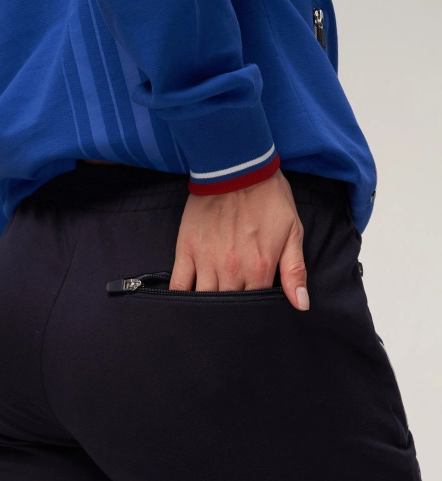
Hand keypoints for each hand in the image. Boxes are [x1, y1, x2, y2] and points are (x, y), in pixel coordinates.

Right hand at [169, 168, 308, 310]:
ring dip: (208, 308)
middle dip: (232, 312)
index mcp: (259, 269)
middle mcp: (232, 271)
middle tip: (233, 313)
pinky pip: (179, 284)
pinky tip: (186, 304)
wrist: (237, 167)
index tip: (256, 311)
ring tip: (212, 311)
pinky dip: (180, 298)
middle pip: (229, 306)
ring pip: (204, 300)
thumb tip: (300, 305)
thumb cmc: (269, 199)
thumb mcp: (292, 233)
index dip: (256, 311)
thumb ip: (295, 271)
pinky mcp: (187, 251)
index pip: (256, 306)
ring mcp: (206, 262)